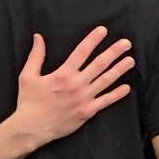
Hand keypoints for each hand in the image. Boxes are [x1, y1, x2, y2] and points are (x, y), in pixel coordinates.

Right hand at [4, 28, 134, 151]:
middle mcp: (76, 84)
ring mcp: (84, 98)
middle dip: (114, 52)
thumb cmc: (29, 102)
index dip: (93, 39)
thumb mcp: (28, 76)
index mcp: (63, 74)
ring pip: (106, 81)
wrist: (31, 128)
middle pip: (99, 64)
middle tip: (126, 43)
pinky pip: (105, 101)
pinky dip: (117, 95)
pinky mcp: (87, 111)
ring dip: (119, 69)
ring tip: (130, 60)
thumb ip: (36, 55)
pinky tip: (126, 87)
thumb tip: (38, 37)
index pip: (82, 52)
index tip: (103, 30)